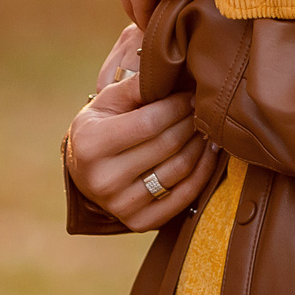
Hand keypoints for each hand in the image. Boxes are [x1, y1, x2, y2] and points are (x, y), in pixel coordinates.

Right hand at [65, 39, 219, 231]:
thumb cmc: (99, 128)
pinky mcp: (139, 223)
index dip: (177, 106)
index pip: (149, 122)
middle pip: (167, 145)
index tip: (192, 95)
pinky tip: (209, 152)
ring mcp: (121, 206)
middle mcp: (103, 180)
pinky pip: (183, 197)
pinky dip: (203, 172)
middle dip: (191, 122)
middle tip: (204, 108)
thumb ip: (136, 86)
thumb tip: (169, 71)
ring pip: (179, 170)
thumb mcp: (106, 102)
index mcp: (91, 145)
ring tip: (208, 127)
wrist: (84, 173)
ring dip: (201, 145)